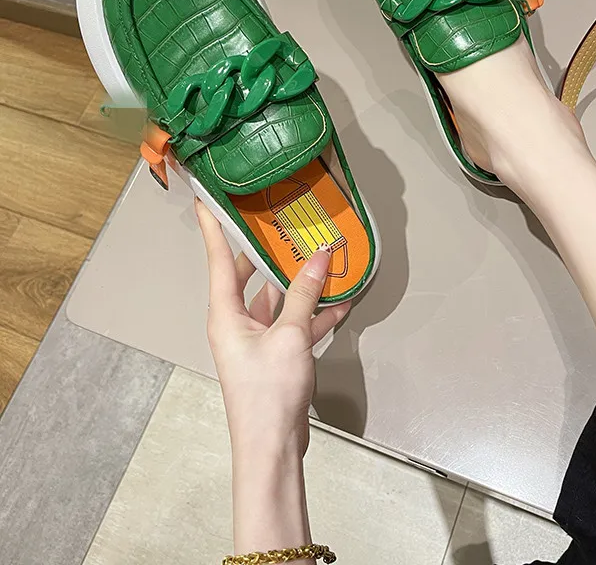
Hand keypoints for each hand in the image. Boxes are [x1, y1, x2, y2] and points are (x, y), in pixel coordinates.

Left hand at [195, 198, 350, 455]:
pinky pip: (294, 324)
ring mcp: (256, 339)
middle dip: (268, 253)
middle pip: (250, 276)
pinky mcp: (276, 355)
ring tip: (323, 261)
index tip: (206, 199)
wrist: (272, 446)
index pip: (218, 259)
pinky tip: (339, 303)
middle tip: (282, 225)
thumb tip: (319, 258)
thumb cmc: (268, 393)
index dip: (213, 227)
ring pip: (278, 300)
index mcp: (226, 313)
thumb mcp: (290, 336)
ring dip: (301, 285)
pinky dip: (314, 314)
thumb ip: (305, 294)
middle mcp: (236, 322)